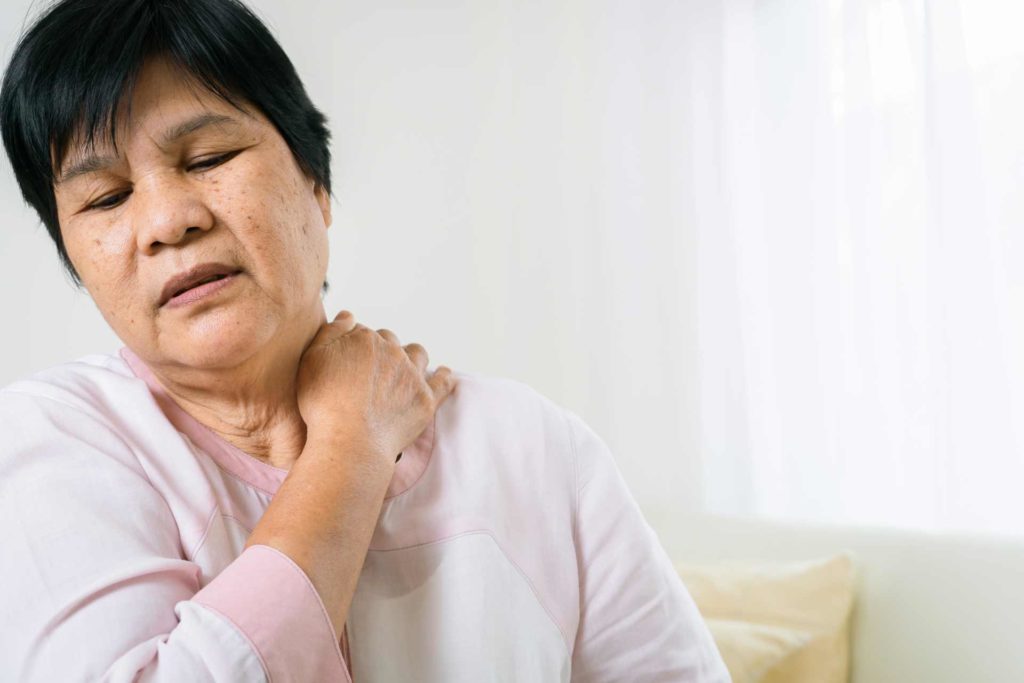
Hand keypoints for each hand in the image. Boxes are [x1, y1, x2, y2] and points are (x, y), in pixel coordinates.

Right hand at [296, 310, 455, 472]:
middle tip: (371, 369)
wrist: (349, 441)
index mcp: (364, 339)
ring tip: (405, 366)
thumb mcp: (312, 360)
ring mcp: (412, 374)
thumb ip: (330, 333)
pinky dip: (444, 375)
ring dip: (411, 356)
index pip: (361, 333)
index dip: (353, 346)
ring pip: (417, 353)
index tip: (348, 360)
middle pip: (389, 342)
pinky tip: (444, 373)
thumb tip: (348, 316)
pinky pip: (443, 381)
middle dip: (381, 350)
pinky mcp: (426, 399)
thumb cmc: (323, 404)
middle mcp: (392, 351)